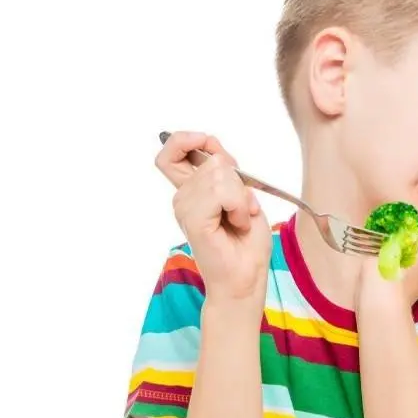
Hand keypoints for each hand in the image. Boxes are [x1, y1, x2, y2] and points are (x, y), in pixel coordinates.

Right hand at [157, 132, 271, 303]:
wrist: (246, 277)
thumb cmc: (245, 244)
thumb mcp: (241, 194)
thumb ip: (225, 170)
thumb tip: (212, 149)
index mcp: (191, 191)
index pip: (171, 151)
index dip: (189, 139)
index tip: (210, 147)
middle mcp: (183, 198)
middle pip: (211, 160)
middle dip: (237, 181)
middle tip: (241, 209)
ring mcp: (184, 208)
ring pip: (220, 175)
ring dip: (241, 198)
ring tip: (238, 220)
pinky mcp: (193, 219)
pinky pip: (223, 193)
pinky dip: (239, 207)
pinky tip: (237, 224)